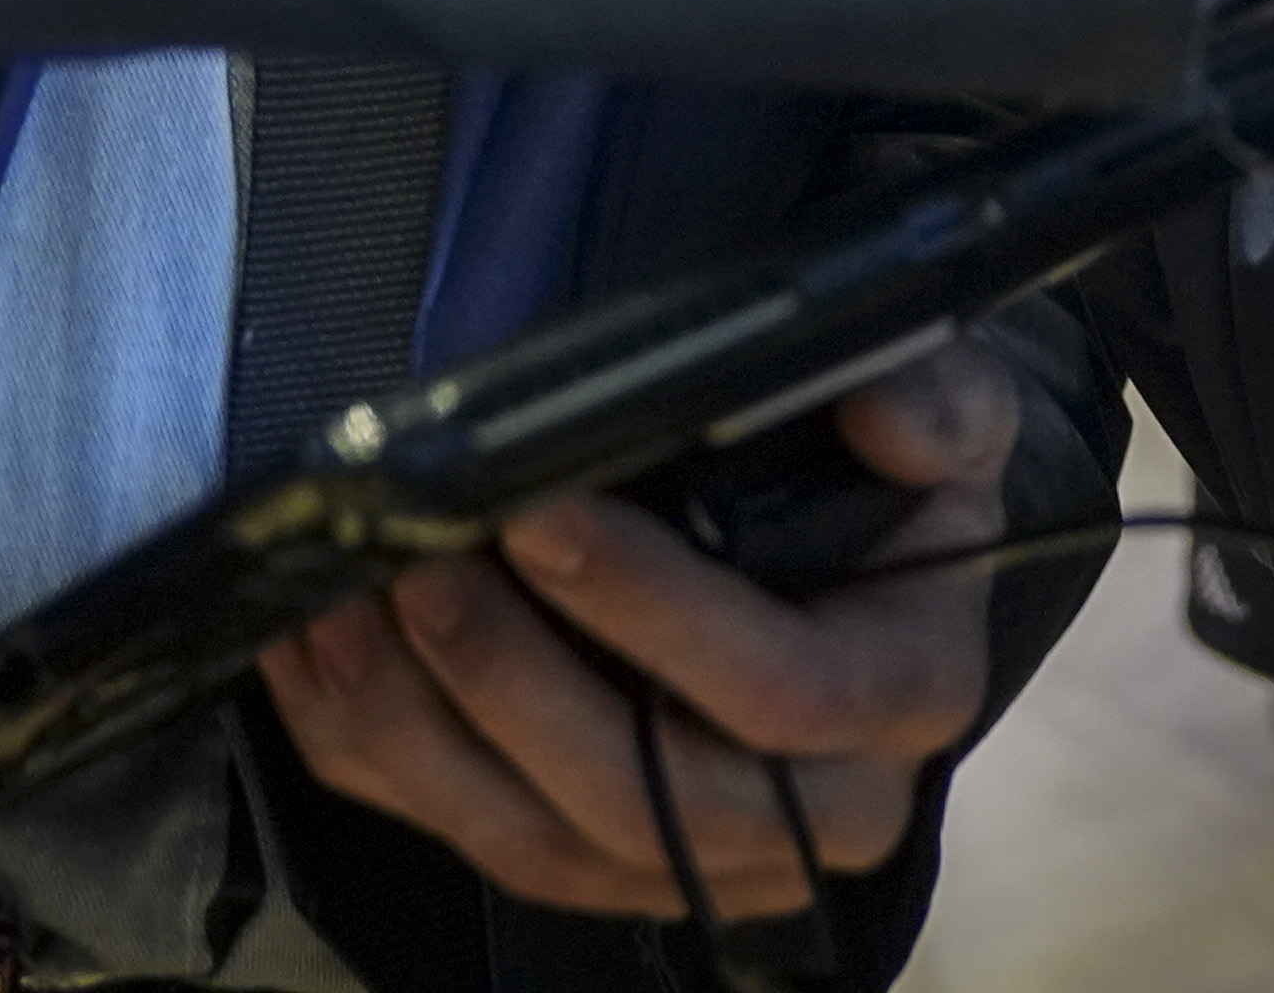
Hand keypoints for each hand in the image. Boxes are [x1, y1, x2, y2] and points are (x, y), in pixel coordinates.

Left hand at [256, 342, 1017, 922]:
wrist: (868, 576)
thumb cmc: (895, 488)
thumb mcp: (957, 421)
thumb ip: (940, 407)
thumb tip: (884, 410)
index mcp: (902, 696)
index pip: (778, 692)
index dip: (652, 613)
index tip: (543, 513)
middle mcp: (809, 812)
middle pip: (636, 792)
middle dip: (506, 679)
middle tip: (418, 564)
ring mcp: (692, 859)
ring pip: (533, 837)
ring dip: (419, 726)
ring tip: (348, 601)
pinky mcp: (596, 866)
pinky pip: (465, 835)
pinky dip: (374, 752)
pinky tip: (316, 655)